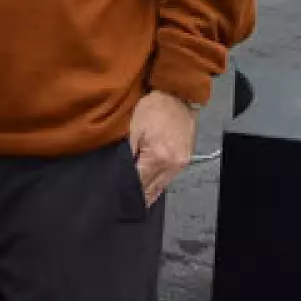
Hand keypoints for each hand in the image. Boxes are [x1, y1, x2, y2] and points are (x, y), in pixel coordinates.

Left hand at [128, 90, 196, 205]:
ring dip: (148, 193)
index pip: (138, 183)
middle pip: (151, 188)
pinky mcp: (185, 160)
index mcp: (158, 157)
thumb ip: (127, 152)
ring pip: (161, 186)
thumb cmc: (152, 107)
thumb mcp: (133, 127)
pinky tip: (148, 188)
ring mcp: (181, 164)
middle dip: (136, 196)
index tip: (115, 199)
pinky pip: (168, 178)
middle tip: (121, 204)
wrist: (178, 96)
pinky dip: (157, 184)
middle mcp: (172, 165)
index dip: (126, 191)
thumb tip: (121, 173)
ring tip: (133, 201)